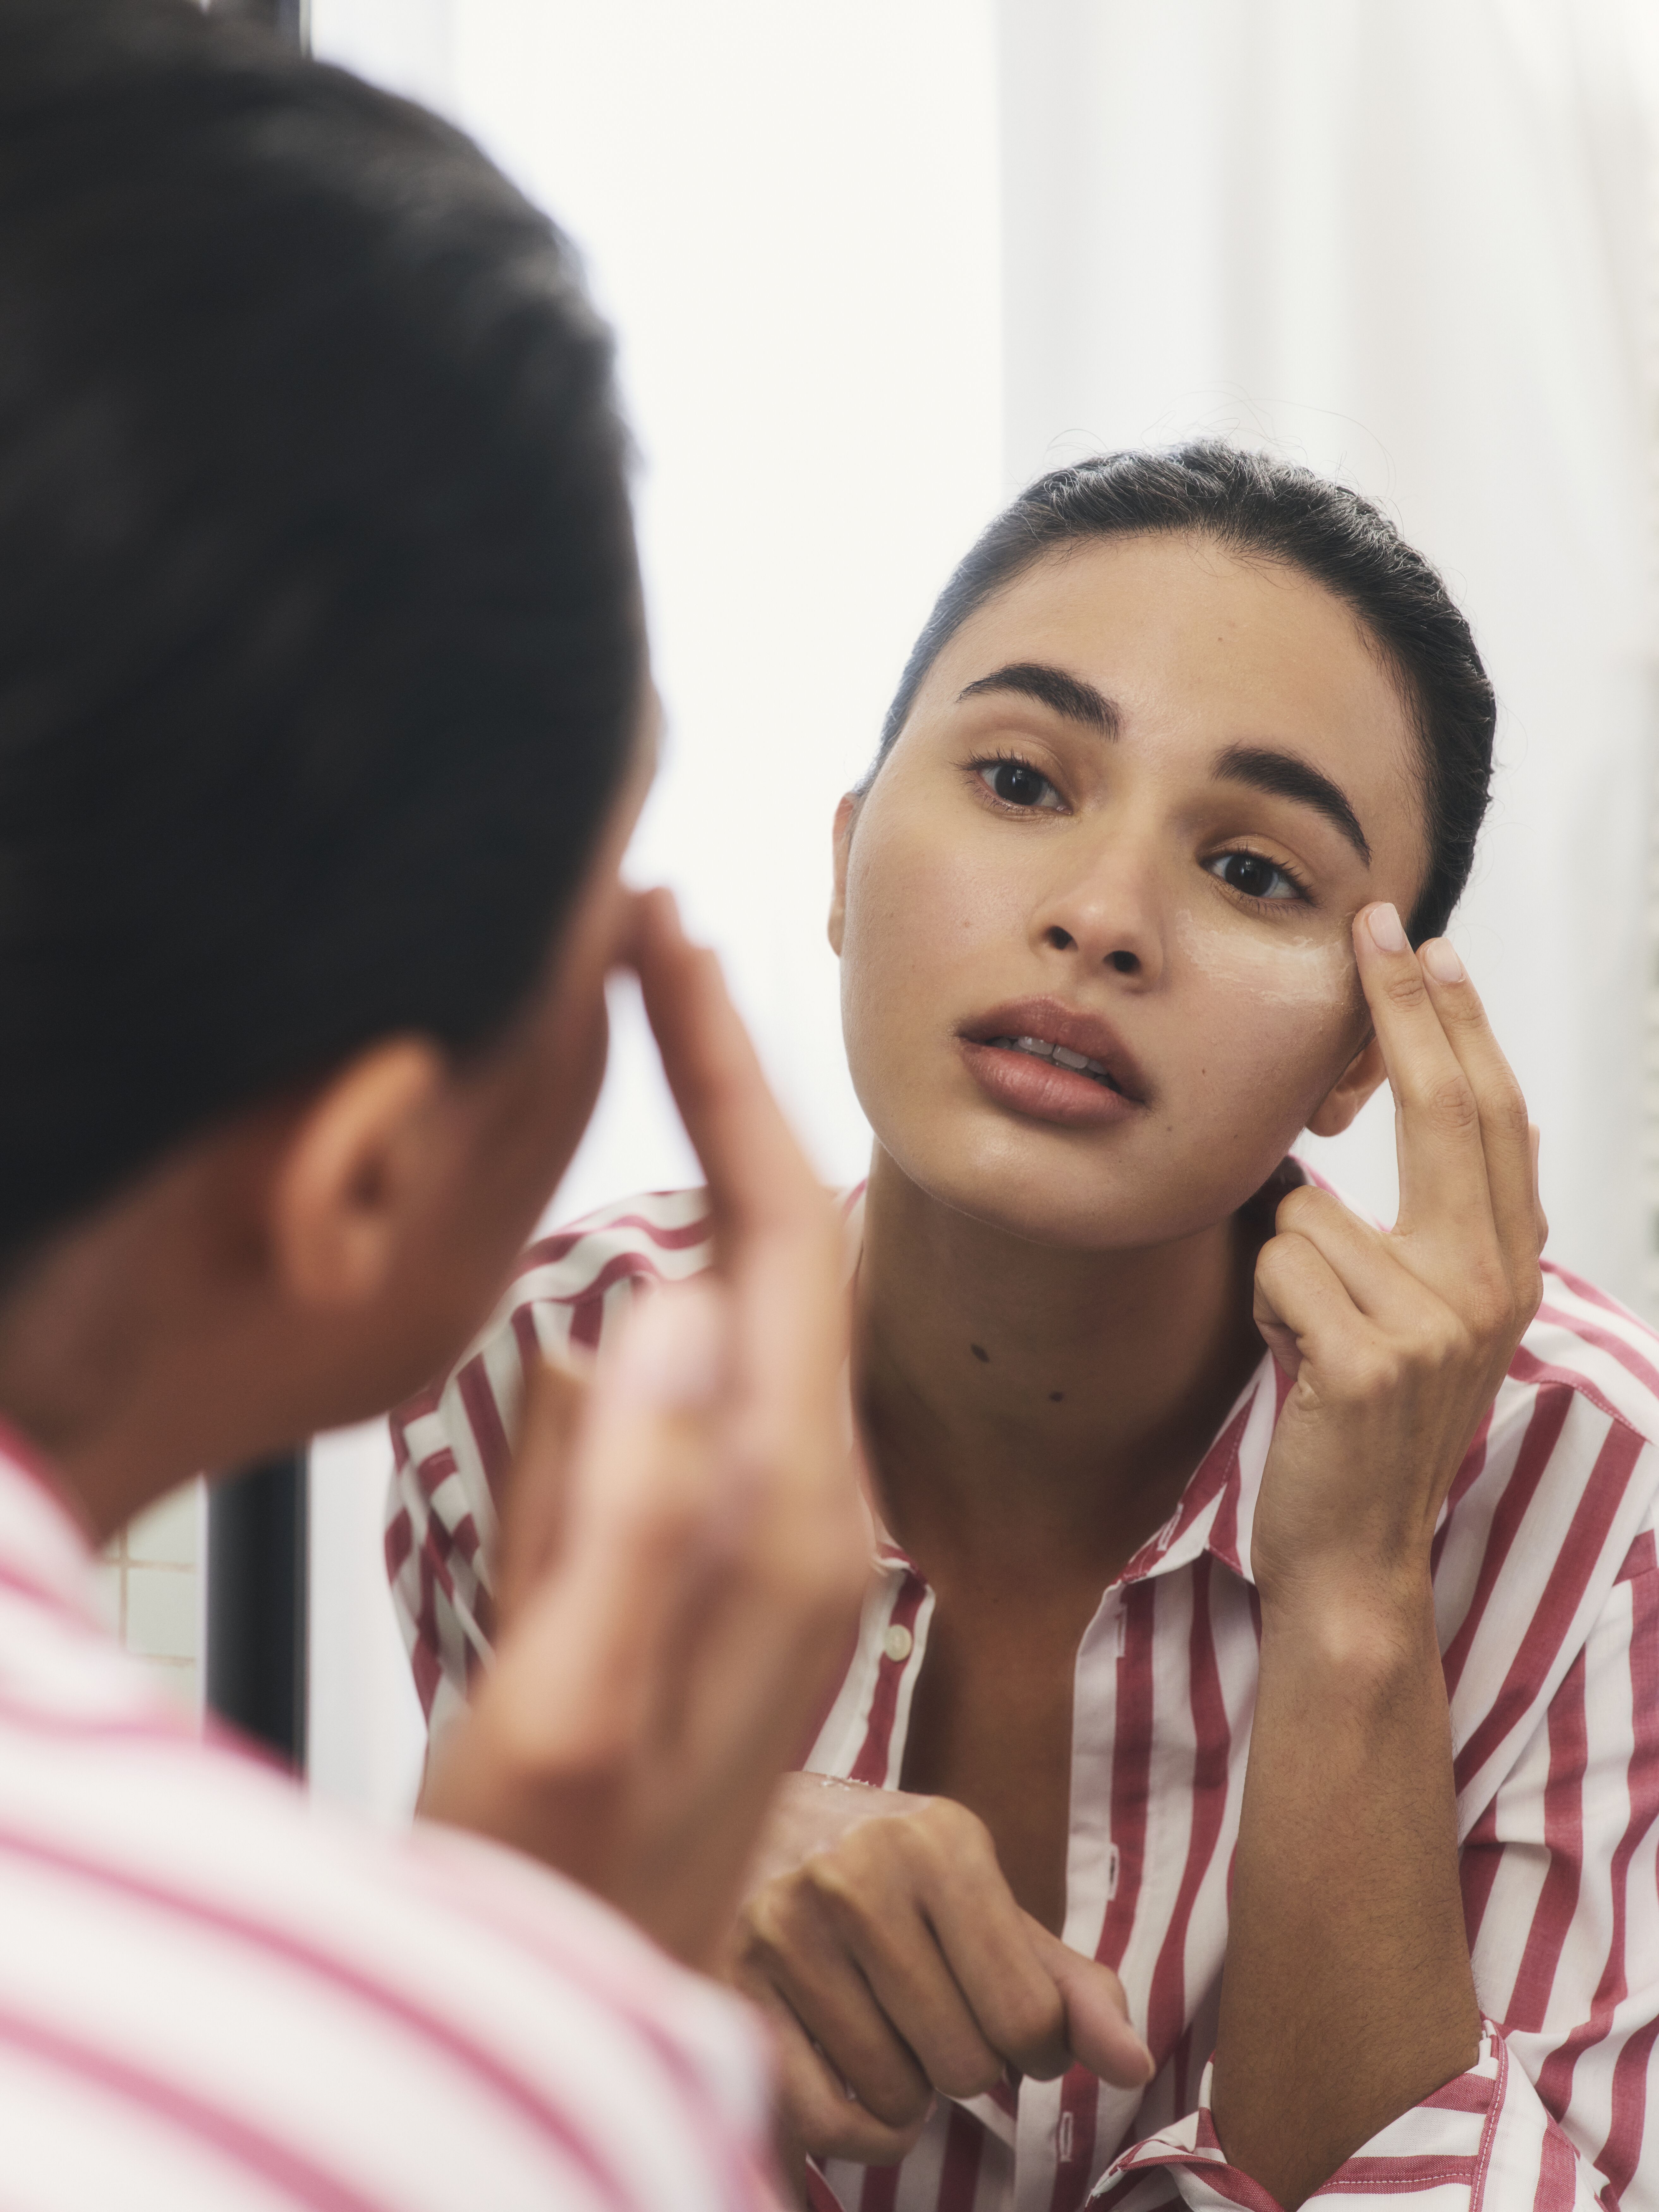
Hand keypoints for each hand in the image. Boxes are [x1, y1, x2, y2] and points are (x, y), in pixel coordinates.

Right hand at [420, 890, 867, 1968]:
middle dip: (726, 1078)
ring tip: (665, 1025)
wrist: (598, 1983)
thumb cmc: (557, 1877)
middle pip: (783, 1238)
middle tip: (653, 941)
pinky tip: (664, 1228)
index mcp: (790, 1519)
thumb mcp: (566, 1714)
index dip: (719, 1076)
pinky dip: (695, 1266)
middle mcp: (818, 1503)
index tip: (665, 938)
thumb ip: (628, 1521)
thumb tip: (660, 1308)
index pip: (770, 1237)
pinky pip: (730, 1367)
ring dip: (721, 1154)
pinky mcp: (745, 1547)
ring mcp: (789, 1523)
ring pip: (762, 1292)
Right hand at [730, 1774, 1153, 2175]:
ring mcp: (786, 1928)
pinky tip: (857, 2080)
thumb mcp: (983, 1903)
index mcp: (937, 1840)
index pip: (1028, 2017)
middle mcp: (858, 1874)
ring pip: (897, 2096)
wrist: (751, 1819)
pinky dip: (861, 2133)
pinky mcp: (733, 1984)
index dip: (1034, 2043)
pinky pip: (827, 2124)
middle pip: (966, 2064)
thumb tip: (1137, 2067)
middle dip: (965, 2060)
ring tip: (886, 2028)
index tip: (1005, 2016)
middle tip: (932, 2012)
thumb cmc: (889, 1876)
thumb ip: (1067, 1985)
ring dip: (908, 2090)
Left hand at [1250, 904, 1544, 1624]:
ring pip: (1311, 1209)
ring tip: (1305, 1333)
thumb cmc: (1361, 1429)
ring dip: (1282, 1261)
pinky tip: (1293, 1364)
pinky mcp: (1367, 1359)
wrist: (1353, 1558)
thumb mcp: (1412, 1321)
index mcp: (1506, 1270)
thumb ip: (1415, 1234)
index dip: (1459, 1028)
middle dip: (1404, 1009)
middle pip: (1445, 1111)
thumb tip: (1369, 1134)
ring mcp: (1435, 1324)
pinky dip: (1265, 1305)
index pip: (1489, 1119)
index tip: (1427, 948)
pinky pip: (1278, 1266)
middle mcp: (1489, 1287)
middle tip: (1376, 925)